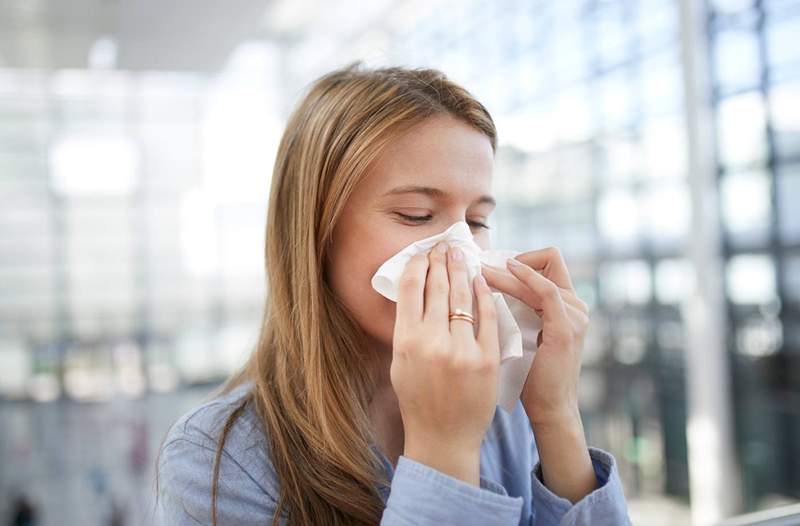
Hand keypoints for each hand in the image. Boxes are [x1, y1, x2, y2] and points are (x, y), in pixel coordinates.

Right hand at [391, 241, 500, 484]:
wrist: (444, 437)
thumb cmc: (418, 399)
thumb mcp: (400, 362)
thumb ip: (407, 328)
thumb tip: (414, 291)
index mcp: (406, 341)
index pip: (409, 289)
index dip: (417, 266)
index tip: (422, 253)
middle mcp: (432, 342)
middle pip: (436, 288)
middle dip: (440, 262)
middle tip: (444, 246)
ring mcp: (461, 350)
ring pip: (462, 297)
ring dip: (461, 271)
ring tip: (461, 255)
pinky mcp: (486, 358)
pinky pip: (487, 317)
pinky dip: (484, 295)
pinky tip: (482, 280)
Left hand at [481, 247, 589, 426]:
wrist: (548, 407)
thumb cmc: (529, 373)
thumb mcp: (520, 331)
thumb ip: (513, 307)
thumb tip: (480, 283)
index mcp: (567, 304)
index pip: (547, 262)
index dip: (520, 258)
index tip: (489, 265)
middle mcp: (576, 305)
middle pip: (548, 259)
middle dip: (512, 258)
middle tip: (480, 261)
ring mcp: (575, 315)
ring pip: (540, 274)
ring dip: (507, 271)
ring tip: (480, 270)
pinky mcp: (566, 328)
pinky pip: (546, 292)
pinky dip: (525, 278)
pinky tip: (505, 271)